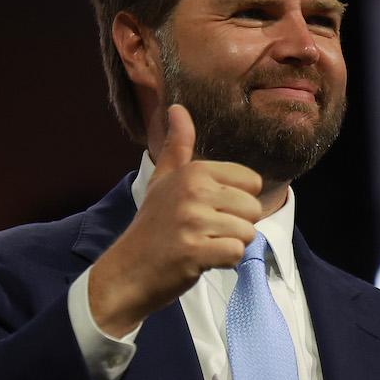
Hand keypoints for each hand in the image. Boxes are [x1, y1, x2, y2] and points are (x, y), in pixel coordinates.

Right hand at [89, 104, 262, 336]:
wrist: (126, 271)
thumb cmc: (151, 226)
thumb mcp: (162, 180)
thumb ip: (177, 145)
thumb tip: (178, 108)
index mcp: (193, 171)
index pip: (251, 182)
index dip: (235, 202)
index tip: (208, 211)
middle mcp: (194, 191)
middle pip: (253, 209)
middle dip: (235, 226)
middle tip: (204, 232)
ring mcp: (193, 222)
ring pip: (247, 233)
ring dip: (229, 245)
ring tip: (201, 245)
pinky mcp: (194, 251)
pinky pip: (236, 254)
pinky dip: (224, 262)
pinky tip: (201, 260)